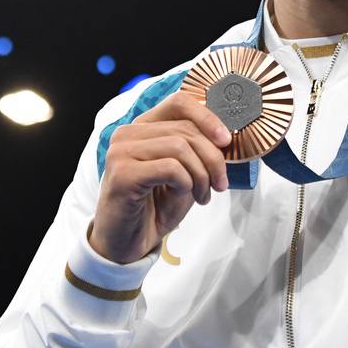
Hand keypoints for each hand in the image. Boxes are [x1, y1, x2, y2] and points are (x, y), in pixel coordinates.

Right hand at [90, 91, 230, 263]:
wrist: (128, 244)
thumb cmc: (155, 207)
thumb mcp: (185, 174)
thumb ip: (198, 151)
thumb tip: (225, 136)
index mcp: (143, 127)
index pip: (179, 102)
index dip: (208, 117)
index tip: (226, 141)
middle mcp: (128, 134)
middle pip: (186, 129)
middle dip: (213, 158)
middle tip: (220, 184)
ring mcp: (121, 152)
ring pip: (181, 147)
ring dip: (201, 175)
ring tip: (203, 195)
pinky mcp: (122, 174)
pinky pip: (171, 168)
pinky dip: (187, 183)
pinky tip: (182, 195)